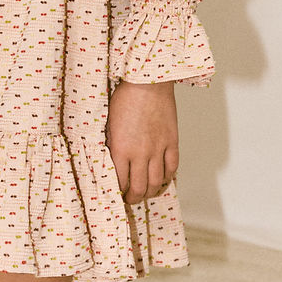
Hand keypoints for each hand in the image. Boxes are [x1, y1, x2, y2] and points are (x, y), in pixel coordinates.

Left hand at [106, 81, 178, 204]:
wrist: (148, 82)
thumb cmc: (125, 98)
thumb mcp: (109, 124)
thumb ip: (111, 145)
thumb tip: (110, 162)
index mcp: (121, 149)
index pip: (119, 182)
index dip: (117, 192)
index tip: (114, 193)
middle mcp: (141, 153)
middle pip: (139, 188)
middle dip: (133, 198)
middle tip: (130, 199)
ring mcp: (158, 148)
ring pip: (157, 182)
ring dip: (151, 192)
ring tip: (146, 193)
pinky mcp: (172, 141)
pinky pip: (172, 167)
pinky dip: (168, 178)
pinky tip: (162, 180)